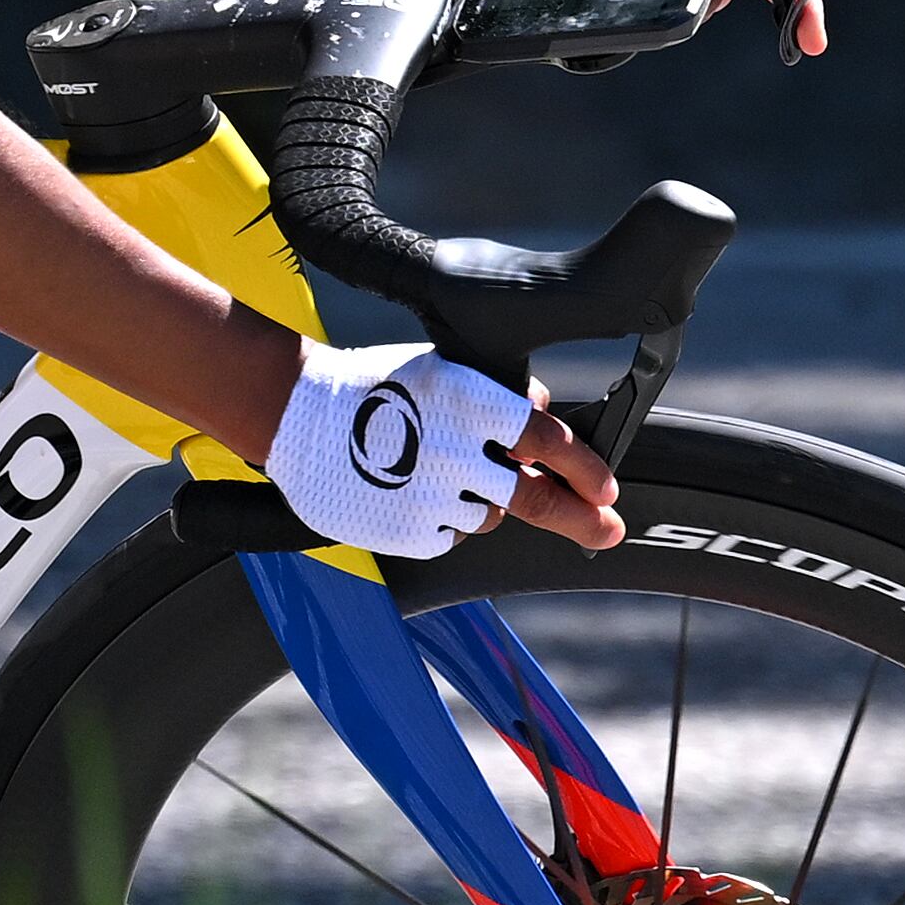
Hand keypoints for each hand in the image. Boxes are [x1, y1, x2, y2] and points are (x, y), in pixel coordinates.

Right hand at [269, 344, 622, 559]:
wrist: (296, 414)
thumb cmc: (374, 384)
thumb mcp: (443, 369)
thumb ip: (496, 394)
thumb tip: (540, 406)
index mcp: (473, 404)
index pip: (548, 441)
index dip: (586, 469)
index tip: (606, 490)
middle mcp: (460, 453)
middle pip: (536, 496)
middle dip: (582, 518)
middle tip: (608, 530)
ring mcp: (434, 498)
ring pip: (487, 515)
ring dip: (481, 501)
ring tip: (434, 471)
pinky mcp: (409, 533)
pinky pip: (448, 535)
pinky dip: (442, 518)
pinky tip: (410, 490)